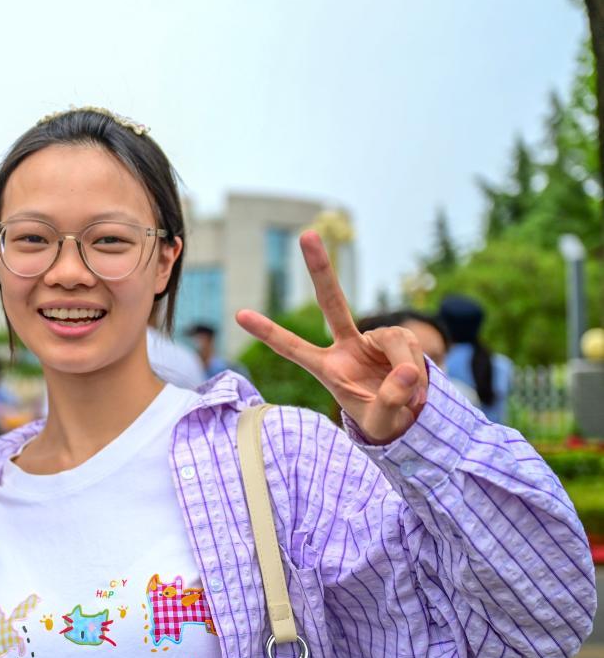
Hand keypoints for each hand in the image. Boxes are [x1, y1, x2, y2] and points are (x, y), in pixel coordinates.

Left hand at [236, 231, 427, 443]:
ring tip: (411, 396)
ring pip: (392, 339)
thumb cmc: (384, 422)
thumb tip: (406, 372)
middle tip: (306, 235)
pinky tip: (418, 386)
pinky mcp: (396, 339)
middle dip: (320, 268)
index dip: (269, 332)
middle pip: (332, 302)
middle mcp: (346, 347)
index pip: (292, 349)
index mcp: (327, 369)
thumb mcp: (383, 423)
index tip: (239, 315)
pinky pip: (409, 345)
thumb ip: (390, 402)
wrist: (408, 419)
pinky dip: (418, 368)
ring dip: (406, 366)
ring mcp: (371, 340)